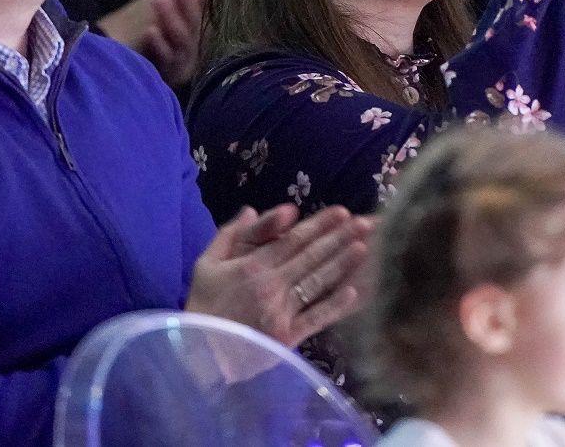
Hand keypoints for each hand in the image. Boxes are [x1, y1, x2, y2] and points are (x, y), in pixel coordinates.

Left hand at [98, 0, 210, 84]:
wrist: (127, 47)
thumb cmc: (161, 14)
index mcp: (210, 17)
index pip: (214, 2)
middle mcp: (202, 40)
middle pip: (198, 23)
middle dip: (187, 4)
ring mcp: (186, 59)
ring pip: (183, 40)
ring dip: (171, 20)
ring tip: (158, 1)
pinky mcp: (169, 74)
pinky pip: (167, 61)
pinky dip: (159, 46)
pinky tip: (151, 33)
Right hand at [185, 204, 372, 347]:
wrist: (198, 354)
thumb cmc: (203, 306)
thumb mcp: (206, 264)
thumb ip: (229, 235)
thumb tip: (251, 209)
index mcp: (253, 266)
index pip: (293, 240)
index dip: (319, 225)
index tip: (341, 211)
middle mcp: (271, 285)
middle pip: (311, 256)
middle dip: (339, 237)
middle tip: (365, 222)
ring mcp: (281, 311)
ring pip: (317, 281)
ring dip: (343, 263)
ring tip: (365, 247)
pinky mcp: (287, 336)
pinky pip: (315, 318)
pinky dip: (334, 305)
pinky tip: (353, 292)